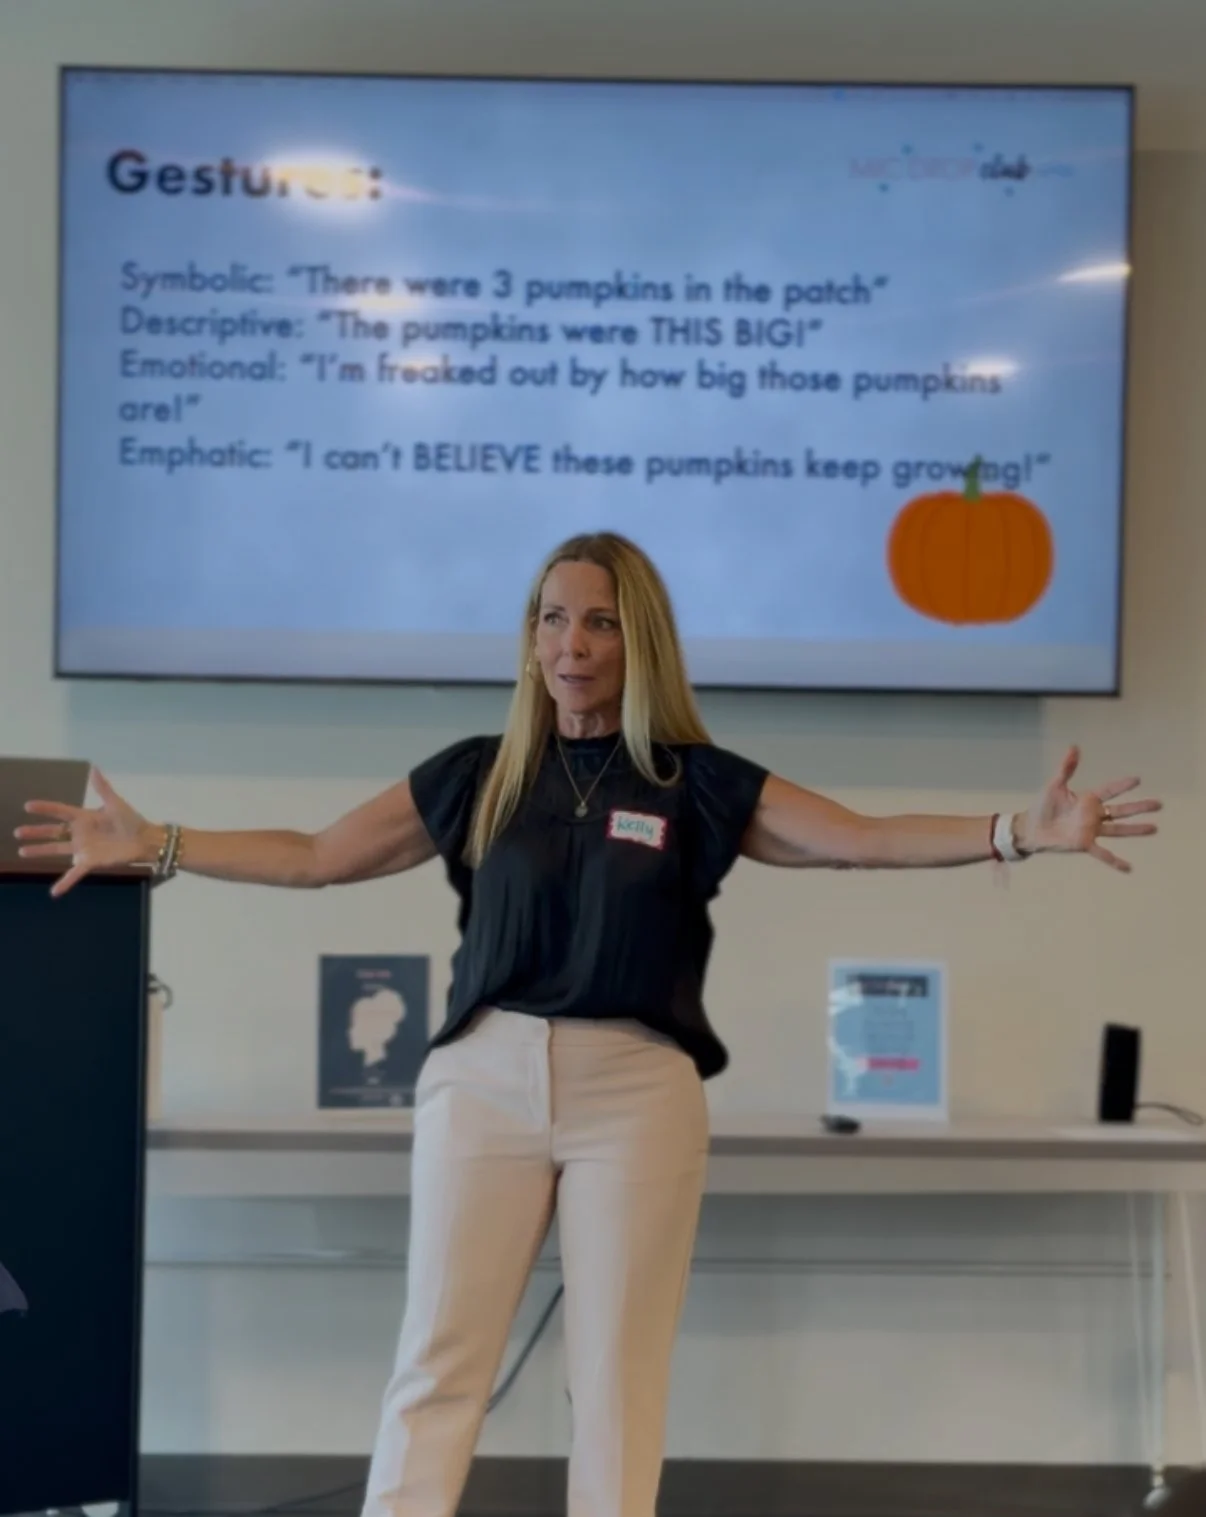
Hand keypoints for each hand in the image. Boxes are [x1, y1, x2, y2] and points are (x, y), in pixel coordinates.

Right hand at [14, 767, 157, 896]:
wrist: (145, 840)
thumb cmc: (131, 820)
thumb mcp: (115, 803)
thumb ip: (103, 787)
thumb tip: (94, 768)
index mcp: (84, 817)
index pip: (60, 811)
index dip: (45, 808)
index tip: (28, 806)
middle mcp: (80, 833)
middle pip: (53, 832)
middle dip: (35, 832)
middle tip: (17, 832)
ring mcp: (83, 848)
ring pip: (56, 850)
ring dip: (40, 851)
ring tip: (22, 852)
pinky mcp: (90, 862)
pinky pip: (74, 873)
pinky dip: (65, 883)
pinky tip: (54, 892)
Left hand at [1016, 745, 1160, 871]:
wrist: (1031, 828)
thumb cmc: (1043, 806)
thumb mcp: (1055, 785)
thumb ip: (1066, 768)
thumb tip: (1074, 747)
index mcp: (1088, 799)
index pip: (1110, 791)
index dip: (1122, 785)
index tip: (1137, 779)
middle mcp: (1093, 815)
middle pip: (1121, 810)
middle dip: (1139, 807)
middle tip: (1159, 804)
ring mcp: (1091, 830)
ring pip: (1118, 830)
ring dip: (1136, 830)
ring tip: (1154, 828)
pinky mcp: (1084, 844)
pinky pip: (1102, 854)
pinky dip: (1114, 861)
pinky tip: (1129, 868)